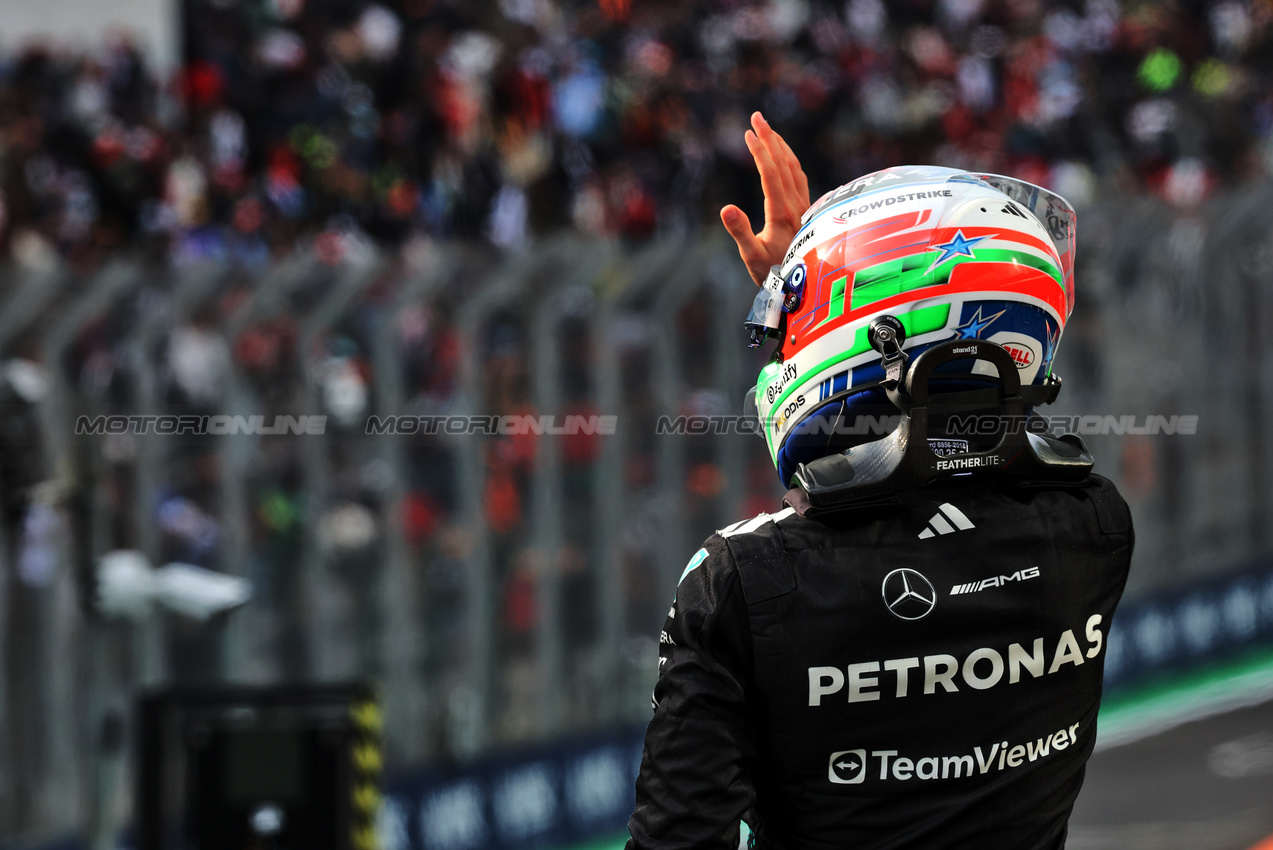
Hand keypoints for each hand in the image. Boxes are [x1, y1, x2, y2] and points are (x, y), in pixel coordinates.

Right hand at [720, 112, 810, 285]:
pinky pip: (800, 178)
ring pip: (794, 168)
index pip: (770, 173)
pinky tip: (784, 158)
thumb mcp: (752, 258)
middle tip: (756, 116)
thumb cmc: (774, 276)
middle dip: (770, 138)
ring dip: (781, 146)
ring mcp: (803, 208)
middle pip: (784, 163)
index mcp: (782, 213)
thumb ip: (740, 232)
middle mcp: (796, 206)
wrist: (802, 290)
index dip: (759, 151)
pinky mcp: (806, 211)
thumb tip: (725, 208)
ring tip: (768, 130)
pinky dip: (790, 161)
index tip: (748, 132)